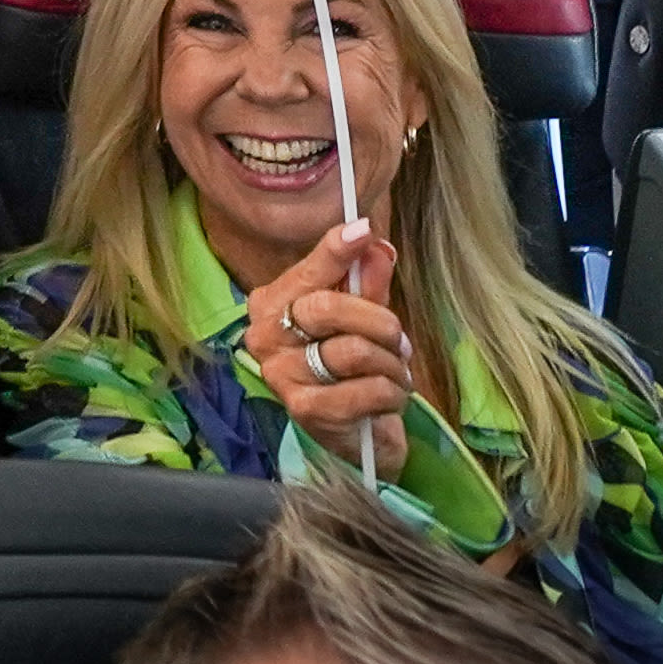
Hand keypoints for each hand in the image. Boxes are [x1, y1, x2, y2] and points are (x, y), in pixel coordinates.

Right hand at [238, 221, 418, 439]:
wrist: (350, 433)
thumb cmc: (348, 366)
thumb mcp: (361, 318)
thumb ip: (367, 283)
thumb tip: (377, 247)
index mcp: (270, 303)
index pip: (307, 271)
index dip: (335, 251)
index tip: (362, 230)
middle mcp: (264, 335)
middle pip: (328, 308)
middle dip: (380, 321)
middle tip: (398, 339)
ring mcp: (280, 374)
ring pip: (354, 350)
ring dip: (392, 363)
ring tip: (397, 372)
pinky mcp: (306, 410)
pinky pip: (368, 388)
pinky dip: (392, 392)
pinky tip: (389, 397)